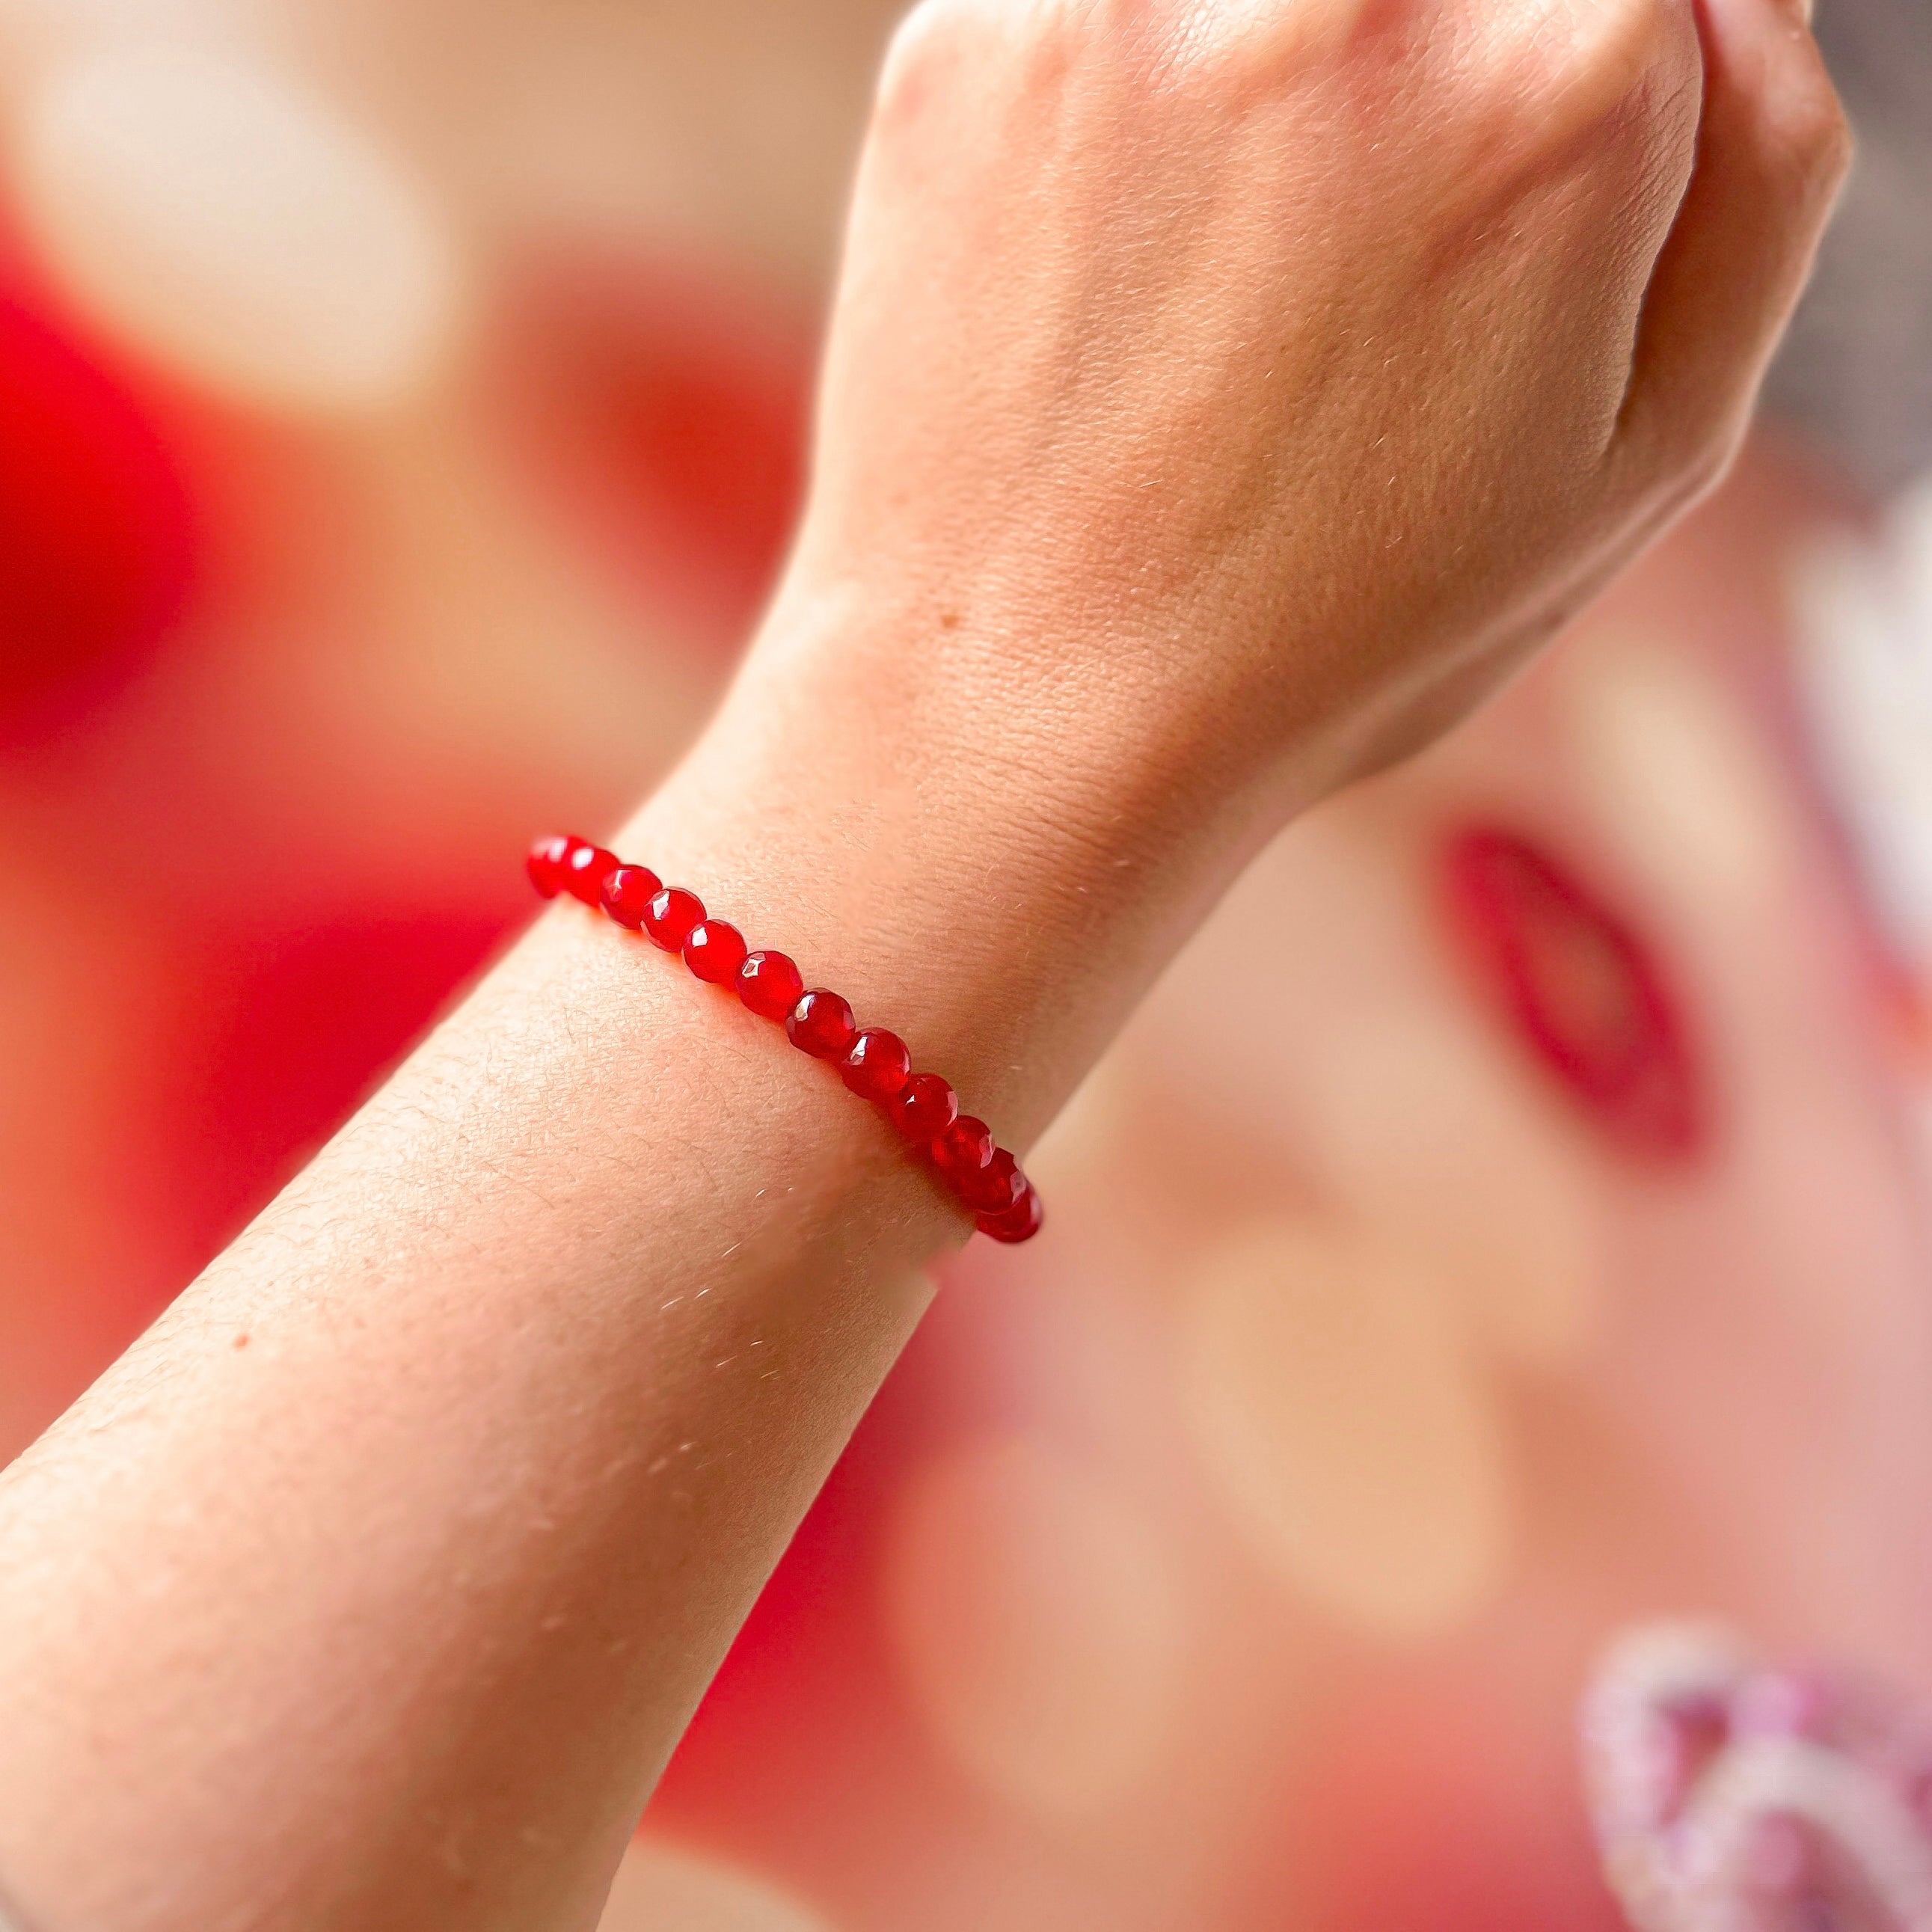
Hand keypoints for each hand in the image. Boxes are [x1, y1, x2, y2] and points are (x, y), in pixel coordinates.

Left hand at [774, 0, 1845, 827]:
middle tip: (1334, 276)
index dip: (1550, 117)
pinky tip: (1100, 279)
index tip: (1472, 235)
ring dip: (1259, 95)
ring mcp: (1144, 0)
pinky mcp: (971, 42)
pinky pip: (1090, 16)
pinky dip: (1107, 119)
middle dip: (1411, 97)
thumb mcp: (1645, 454)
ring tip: (1210, 286)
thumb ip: (1760, 170)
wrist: (1034, 717)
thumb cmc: (1344, 629)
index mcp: (1571, 81)